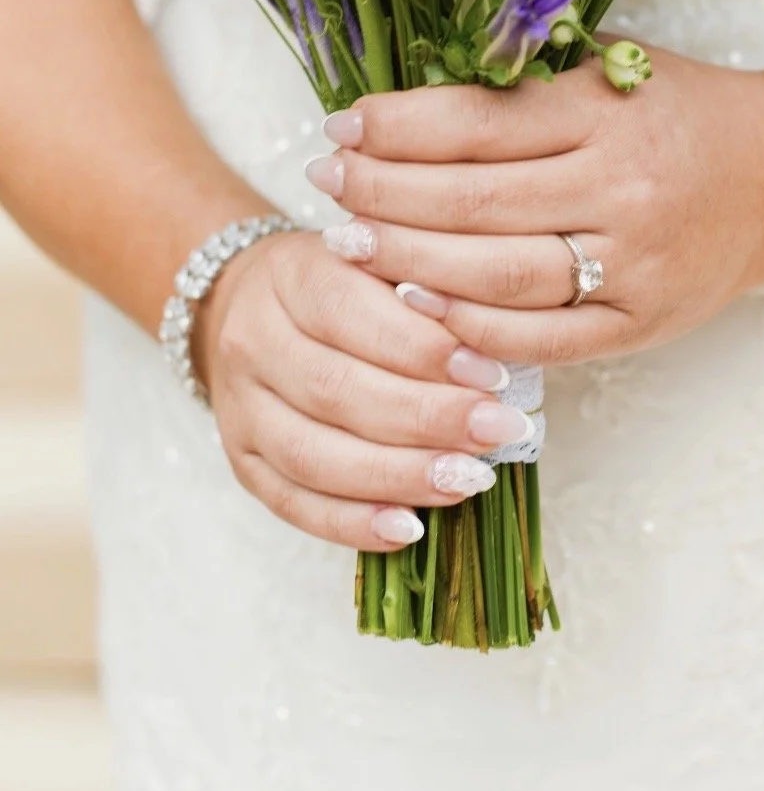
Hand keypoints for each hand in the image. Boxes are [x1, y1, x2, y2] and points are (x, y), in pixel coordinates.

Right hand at [192, 229, 535, 547]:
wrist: (252, 304)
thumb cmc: (345, 284)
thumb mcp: (381, 261)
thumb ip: (427, 294)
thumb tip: (490, 356)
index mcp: (291, 275)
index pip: (351, 312)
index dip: (424, 349)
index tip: (494, 376)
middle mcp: (253, 340)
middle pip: (336, 390)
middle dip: (426, 418)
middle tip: (497, 432)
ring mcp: (239, 406)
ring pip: (313, 454)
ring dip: (397, 476)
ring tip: (468, 480)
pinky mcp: (241, 460)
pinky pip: (292, 504)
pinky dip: (352, 523)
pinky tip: (409, 529)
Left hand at [306, 49, 763, 365]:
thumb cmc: (684, 112)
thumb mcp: (614, 70)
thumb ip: (524, 84)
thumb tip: (400, 106)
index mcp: (608, 112)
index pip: (475, 124)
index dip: (394, 128)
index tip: (338, 128)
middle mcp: (623, 188)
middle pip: (471, 201)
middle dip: (382, 194)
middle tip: (326, 187)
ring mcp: (635, 264)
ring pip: (495, 274)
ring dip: (408, 261)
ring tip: (351, 244)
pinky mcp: (642, 323)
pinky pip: (540, 339)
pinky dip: (471, 328)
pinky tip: (416, 306)